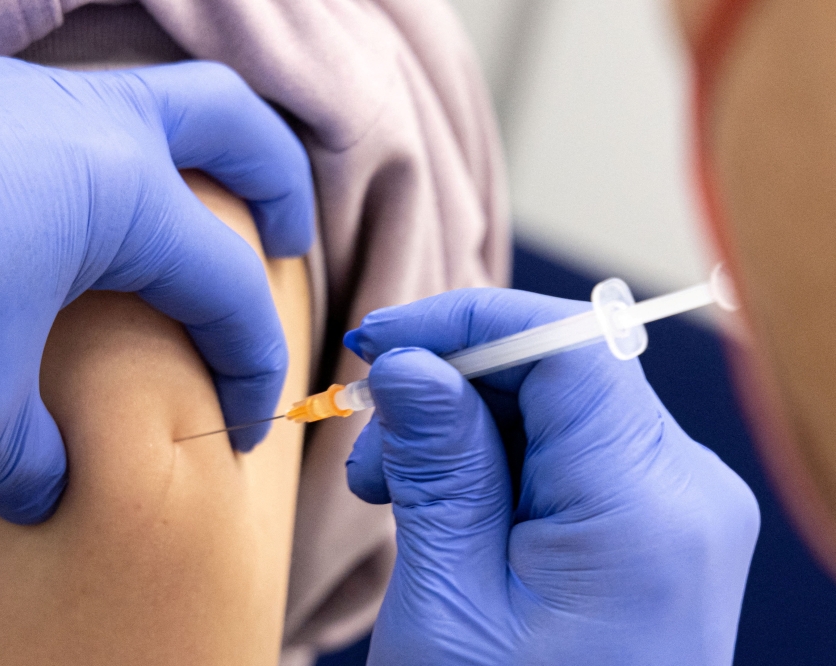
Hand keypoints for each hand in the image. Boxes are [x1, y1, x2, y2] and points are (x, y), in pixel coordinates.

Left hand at [0, 29, 313, 522]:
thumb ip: (31, 456)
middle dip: (277, 183)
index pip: (226, 287)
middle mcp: (73, 117)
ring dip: (164, 165)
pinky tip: (16, 225)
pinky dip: (59, 166)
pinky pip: (28, 116)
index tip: (244, 428)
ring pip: (125, 102)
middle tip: (286, 243)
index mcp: (118, 189)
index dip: (253, 364)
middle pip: (228, 120)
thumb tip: (45, 487)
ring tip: (156, 235)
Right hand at [344, 288, 758, 664]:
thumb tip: (410, 361)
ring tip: (387, 489)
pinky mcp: (649, 530)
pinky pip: (565, 457)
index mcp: (648, 507)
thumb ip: (438, 467)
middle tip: (368, 444)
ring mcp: (673, 511)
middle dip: (449, 388)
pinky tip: (436, 506)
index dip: (464, 322)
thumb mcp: (449, 602)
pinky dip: (492, 464)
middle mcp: (683, 492)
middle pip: (557, 374)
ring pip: (554, 410)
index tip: (377, 342)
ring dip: (460, 429)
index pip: (566, 346)